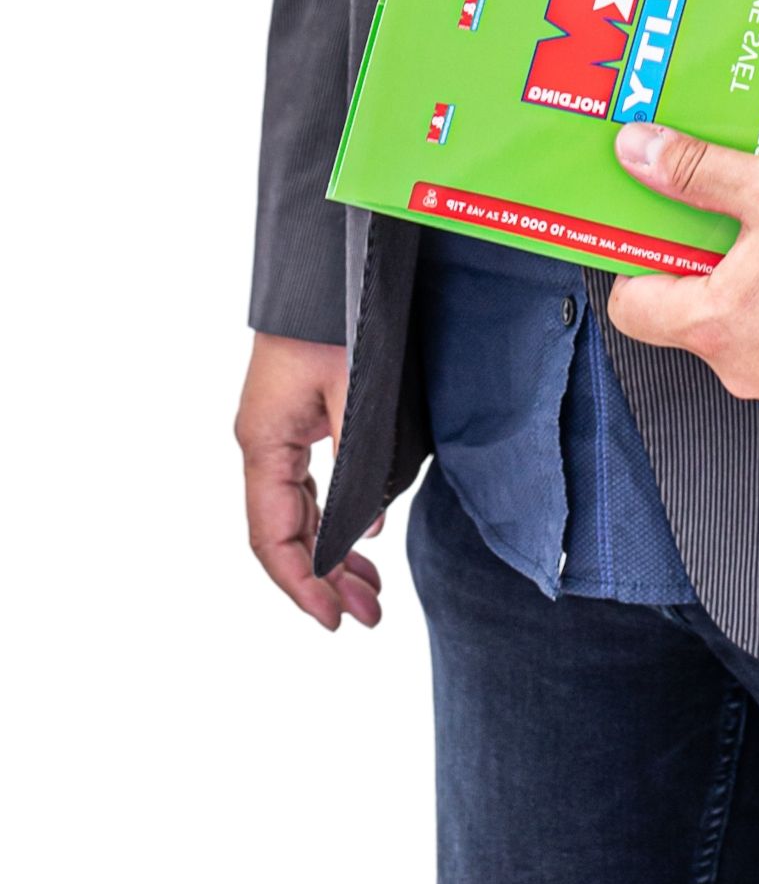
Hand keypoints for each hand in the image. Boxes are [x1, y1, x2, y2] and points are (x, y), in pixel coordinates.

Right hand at [235, 332, 384, 631]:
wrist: (325, 263)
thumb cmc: (336, 318)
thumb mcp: (351, 391)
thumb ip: (355, 464)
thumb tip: (363, 528)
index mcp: (265, 443)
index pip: (274, 539)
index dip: (303, 585)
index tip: (335, 619)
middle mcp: (264, 443)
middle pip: (286, 533)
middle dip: (326, 580)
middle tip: (369, 615)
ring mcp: (279, 430)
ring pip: (298, 511)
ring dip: (331, 551)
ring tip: (369, 588)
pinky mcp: (298, 416)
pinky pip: (309, 483)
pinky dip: (333, 514)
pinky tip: (364, 532)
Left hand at [605, 124, 758, 420]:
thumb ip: (694, 171)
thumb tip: (639, 151)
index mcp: (717, 325)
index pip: (633, 312)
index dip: (643, 267)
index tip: (664, 239)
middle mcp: (747, 374)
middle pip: (696, 324)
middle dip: (713, 278)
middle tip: (746, 232)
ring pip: (748, 346)